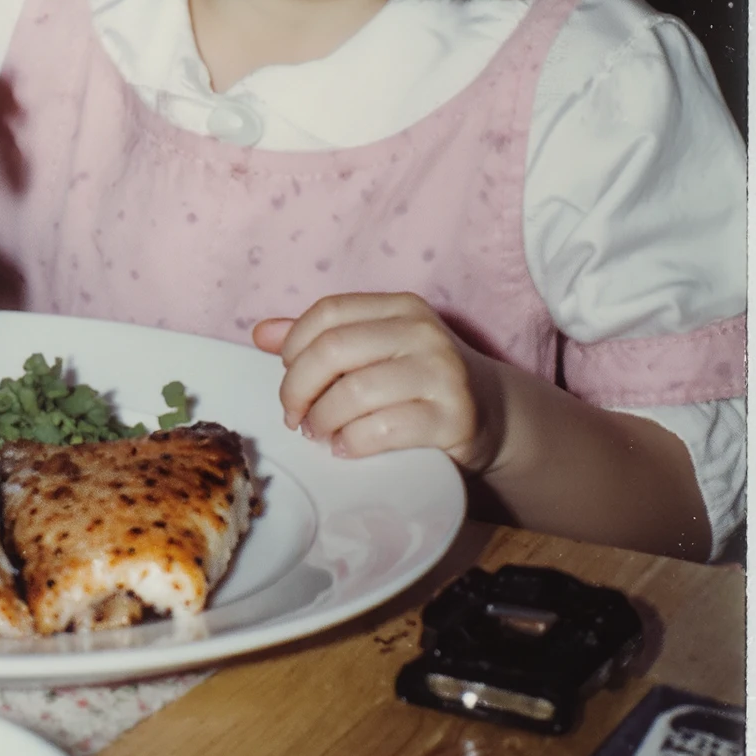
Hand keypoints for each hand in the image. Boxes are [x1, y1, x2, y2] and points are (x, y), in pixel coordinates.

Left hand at [252, 292, 506, 471]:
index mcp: (401, 307)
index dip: (294, 345)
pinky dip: (352, 442)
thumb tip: (261, 333)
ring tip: (319, 433)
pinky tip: (345, 448)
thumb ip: (322, 339)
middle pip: (333, 349)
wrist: (494, 416)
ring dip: (322, 420)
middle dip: (298, 387)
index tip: (288, 376)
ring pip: (354, 392)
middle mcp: (423, 333)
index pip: (328, 312)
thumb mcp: (377, 349)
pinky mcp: (455, 419)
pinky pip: (383, 429)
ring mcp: (443, 374)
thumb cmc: (419, 381)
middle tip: (294, 416)